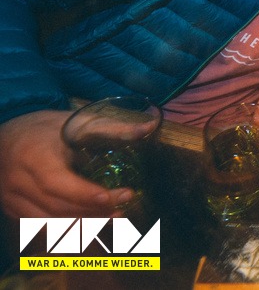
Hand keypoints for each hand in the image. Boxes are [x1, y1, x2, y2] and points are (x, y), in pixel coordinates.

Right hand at [0, 110, 134, 217]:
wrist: (5, 138)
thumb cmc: (43, 129)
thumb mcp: (74, 122)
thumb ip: (110, 128)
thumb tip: (150, 127)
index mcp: (34, 157)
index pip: (57, 183)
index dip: (86, 194)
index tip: (116, 196)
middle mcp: (19, 182)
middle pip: (57, 207)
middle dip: (93, 211)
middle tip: (123, 208)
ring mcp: (13, 200)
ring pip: (49, 222)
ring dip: (83, 225)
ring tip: (114, 217)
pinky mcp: (14, 211)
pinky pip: (41, 228)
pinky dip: (67, 229)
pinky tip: (91, 225)